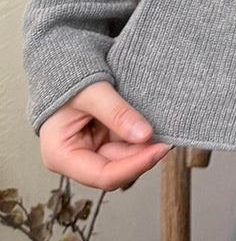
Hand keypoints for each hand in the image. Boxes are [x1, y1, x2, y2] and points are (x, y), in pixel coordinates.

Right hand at [38, 81, 170, 190]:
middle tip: (168, 137)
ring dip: (145, 147)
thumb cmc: (65, 78)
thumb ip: (117, 113)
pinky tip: (155, 129)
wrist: (62, 65)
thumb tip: (145, 135)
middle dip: (143, 155)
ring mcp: (91, 150)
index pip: (103, 175)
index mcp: (61, 155)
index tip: (160, 149)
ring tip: (165, 131)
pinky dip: (141, 138)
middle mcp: (76, 159)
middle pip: (117, 169)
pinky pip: (127, 145)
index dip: (134, 166)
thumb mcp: (91, 92)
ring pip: (125, 158)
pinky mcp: (103, 140)